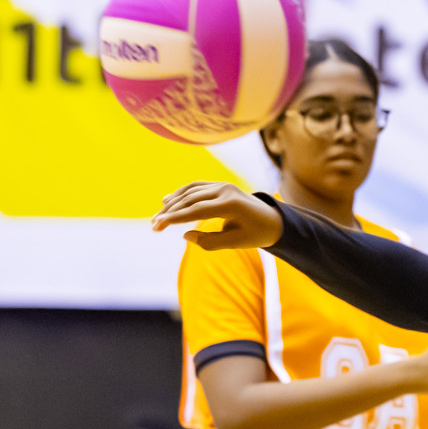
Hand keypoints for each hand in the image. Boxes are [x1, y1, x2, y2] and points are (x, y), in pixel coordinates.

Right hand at [152, 182, 283, 249]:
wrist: (273, 220)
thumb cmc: (256, 234)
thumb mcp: (236, 243)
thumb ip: (211, 242)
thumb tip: (185, 235)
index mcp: (231, 204)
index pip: (196, 210)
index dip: (175, 217)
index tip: (158, 225)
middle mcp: (225, 190)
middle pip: (190, 199)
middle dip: (169, 212)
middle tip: (153, 226)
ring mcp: (222, 185)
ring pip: (190, 191)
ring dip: (172, 203)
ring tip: (157, 217)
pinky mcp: (220, 185)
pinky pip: (196, 187)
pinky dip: (181, 194)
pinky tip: (167, 201)